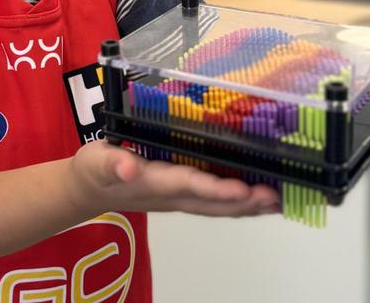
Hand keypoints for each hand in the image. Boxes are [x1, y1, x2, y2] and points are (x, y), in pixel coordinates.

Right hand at [69, 140, 279, 216]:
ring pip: (220, 207)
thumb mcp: (96, 162)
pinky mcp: (184, 196)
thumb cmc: (94, 171)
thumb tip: (128, 168)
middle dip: (245, 202)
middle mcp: (173, 195)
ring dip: (250, 207)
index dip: (216, 189)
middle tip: (276, 197)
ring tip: (281, 201)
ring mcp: (180, 199)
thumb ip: (112, 163)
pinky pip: (217, 204)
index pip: (190, 185)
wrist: (89, 190)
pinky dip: (242, 204)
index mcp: (154, 182)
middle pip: (214, 203)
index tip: (242, 189)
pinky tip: (262, 200)